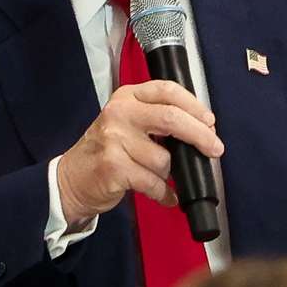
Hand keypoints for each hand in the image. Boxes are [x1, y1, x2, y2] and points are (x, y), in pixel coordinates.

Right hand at [56, 80, 222, 225]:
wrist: (71, 178)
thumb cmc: (107, 151)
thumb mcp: (128, 122)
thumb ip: (158, 119)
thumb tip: (203, 129)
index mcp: (128, 97)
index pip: (168, 90)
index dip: (194, 106)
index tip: (210, 121)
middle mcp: (119, 113)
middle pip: (171, 118)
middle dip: (200, 135)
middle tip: (215, 149)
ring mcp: (114, 140)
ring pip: (164, 159)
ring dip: (171, 173)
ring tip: (162, 177)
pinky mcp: (113, 167)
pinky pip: (153, 182)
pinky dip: (164, 193)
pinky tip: (164, 195)